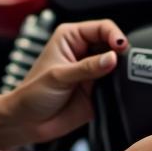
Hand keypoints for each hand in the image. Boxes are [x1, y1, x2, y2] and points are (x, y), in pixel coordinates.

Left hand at [7, 19, 125, 144]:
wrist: (28, 122)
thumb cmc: (32, 93)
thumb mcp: (59, 76)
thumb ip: (87, 67)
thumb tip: (112, 58)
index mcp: (71, 38)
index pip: (102, 28)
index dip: (114, 35)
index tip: (121, 46)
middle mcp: (84, 52)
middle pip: (113, 44)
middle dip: (120, 52)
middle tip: (123, 63)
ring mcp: (93, 71)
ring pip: (118, 65)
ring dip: (122, 70)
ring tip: (120, 77)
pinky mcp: (99, 90)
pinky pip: (117, 85)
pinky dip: (121, 87)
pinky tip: (118, 89)